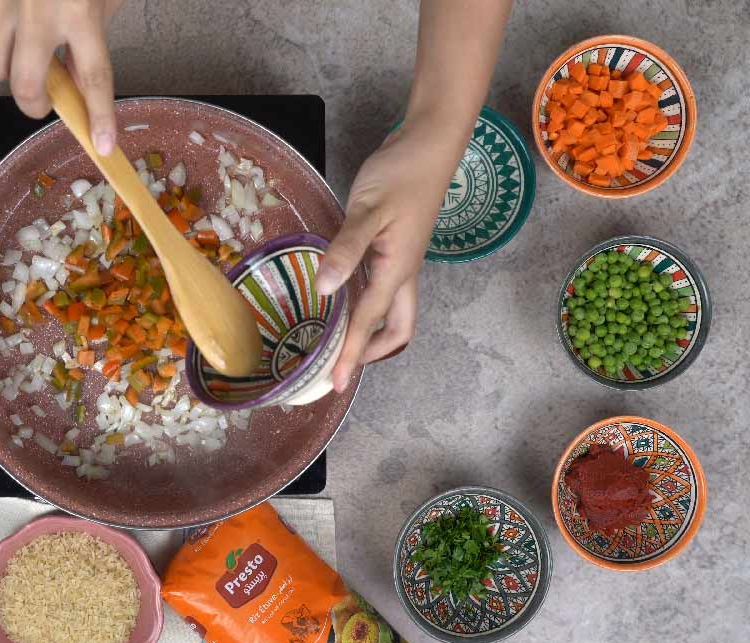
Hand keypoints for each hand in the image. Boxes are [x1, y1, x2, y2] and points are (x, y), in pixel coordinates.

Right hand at [0, 0, 123, 154]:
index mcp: (80, 9)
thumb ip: (93, 35)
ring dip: (8, 69)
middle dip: (33, 104)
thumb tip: (80, 82)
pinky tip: (3, 25)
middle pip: (26, 86)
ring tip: (21, 46)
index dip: (99, 116)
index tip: (102, 144)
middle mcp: (38, 10)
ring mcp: (1, 1)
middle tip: (42, 100)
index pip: (94, 77)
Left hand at [315, 120, 463, 391]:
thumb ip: (346, 250)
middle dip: (373, 352)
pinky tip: (342, 296)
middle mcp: (403, 273)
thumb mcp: (369, 210)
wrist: (428, 144)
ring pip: (392, 310)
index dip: (350, 355)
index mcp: (397, 271)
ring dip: (371, 330)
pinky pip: (382, 287)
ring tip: (339, 341)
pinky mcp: (396, 246)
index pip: (369, 323)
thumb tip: (326, 289)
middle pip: (397, 328)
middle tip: (342, 366)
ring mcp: (402, 260)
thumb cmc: (401, 174)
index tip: (335, 385)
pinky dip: (366, 302)